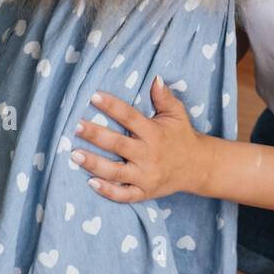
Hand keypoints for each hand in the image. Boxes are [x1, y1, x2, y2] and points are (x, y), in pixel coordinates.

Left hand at [69, 77, 206, 201]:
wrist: (198, 167)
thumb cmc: (182, 136)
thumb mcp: (177, 114)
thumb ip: (164, 97)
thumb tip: (155, 78)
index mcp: (154, 133)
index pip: (130, 116)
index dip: (112, 106)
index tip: (93, 96)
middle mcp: (149, 155)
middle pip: (118, 144)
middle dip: (96, 135)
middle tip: (76, 126)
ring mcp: (146, 176)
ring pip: (116, 172)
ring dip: (94, 164)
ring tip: (74, 155)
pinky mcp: (144, 192)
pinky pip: (124, 195)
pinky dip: (108, 191)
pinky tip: (91, 182)